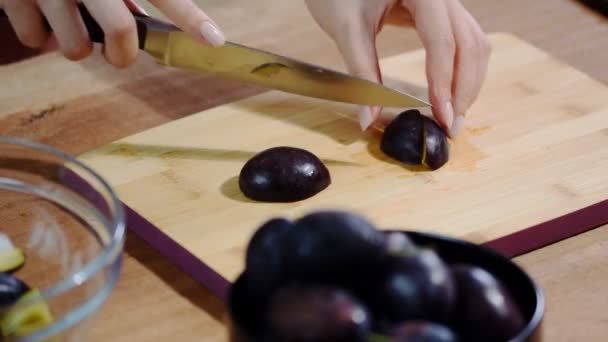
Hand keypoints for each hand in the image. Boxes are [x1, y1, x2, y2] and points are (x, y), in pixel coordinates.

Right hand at [0, 0, 225, 67]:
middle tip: (119, 53)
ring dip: (76, 45)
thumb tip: (140, 21)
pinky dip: (39, 35)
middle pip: (120, 32)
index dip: (191, 19)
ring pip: (74, 47)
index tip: (215, 41)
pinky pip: (34, 40)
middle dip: (122, 54)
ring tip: (69, 23)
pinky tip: (39, 13)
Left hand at [305, 0, 490, 137]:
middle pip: (470, 44)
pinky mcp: (443, 13)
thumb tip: (368, 118)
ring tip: (452, 116)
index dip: (444, 82)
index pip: (443, 41)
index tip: (441, 116)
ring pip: (474, 43)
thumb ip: (361, 72)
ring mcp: (447, 2)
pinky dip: (462, 70)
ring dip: (468, 82)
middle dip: (463, 89)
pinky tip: (450, 95)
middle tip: (451, 127)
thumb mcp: (347, 29)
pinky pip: (465, 42)